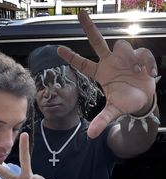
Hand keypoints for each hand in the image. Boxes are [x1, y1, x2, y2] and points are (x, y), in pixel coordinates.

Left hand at [58, 10, 156, 138]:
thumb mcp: (113, 111)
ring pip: (122, 46)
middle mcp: (110, 62)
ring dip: (130, 58)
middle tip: (80, 14)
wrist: (143, 100)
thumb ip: (101, 120)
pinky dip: (146, 62)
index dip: (71, 57)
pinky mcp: (138, 57)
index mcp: (100, 73)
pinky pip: (141, 53)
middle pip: (97, 42)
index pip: (83, 63)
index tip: (58, 49)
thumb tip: (90, 135)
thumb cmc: (126, 102)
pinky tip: (148, 73)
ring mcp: (124, 58)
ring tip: (137, 73)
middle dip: (89, 28)